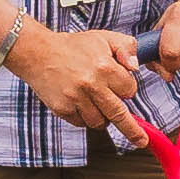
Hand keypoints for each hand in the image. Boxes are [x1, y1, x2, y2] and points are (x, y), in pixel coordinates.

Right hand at [10, 24, 140, 130]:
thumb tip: (136, 66)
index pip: (129, 90)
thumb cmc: (73, 46)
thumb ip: (126, 47)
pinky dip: (84, 118)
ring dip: (103, 118)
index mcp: (105, 67)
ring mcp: (75, 98)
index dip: (127, 89)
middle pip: (118, 115)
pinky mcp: (62, 108)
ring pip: (99, 122)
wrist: (37, 52)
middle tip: (141, 140)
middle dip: (132, 130)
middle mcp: (91, 85)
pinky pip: (81, 123)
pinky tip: (81, 104)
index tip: (122, 87)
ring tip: (97, 104)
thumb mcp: (104, 38)